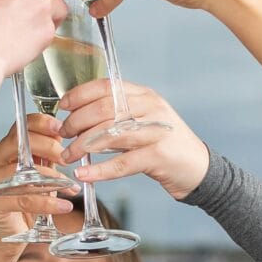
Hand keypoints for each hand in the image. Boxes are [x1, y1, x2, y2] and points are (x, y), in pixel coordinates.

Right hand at [0, 120, 72, 261]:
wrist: (2, 240)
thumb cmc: (21, 205)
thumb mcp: (37, 177)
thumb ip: (45, 158)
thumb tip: (63, 137)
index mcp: (0, 150)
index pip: (19, 128)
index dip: (41, 124)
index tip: (62, 129)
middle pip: (19, 142)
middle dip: (49, 147)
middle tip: (68, 160)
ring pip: (23, 171)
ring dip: (53, 179)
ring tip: (72, 187)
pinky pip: (24, 199)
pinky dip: (48, 203)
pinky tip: (64, 206)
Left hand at [57, 81, 210, 198]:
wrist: (199, 168)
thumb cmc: (164, 145)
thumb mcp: (143, 121)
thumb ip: (117, 116)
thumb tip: (78, 116)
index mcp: (144, 95)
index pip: (105, 86)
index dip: (79, 96)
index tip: (62, 107)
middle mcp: (151, 108)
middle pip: (103, 109)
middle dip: (76, 122)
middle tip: (62, 135)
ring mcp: (156, 131)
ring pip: (109, 134)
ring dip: (82, 146)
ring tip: (67, 156)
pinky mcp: (159, 156)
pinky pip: (122, 163)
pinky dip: (99, 170)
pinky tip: (84, 175)